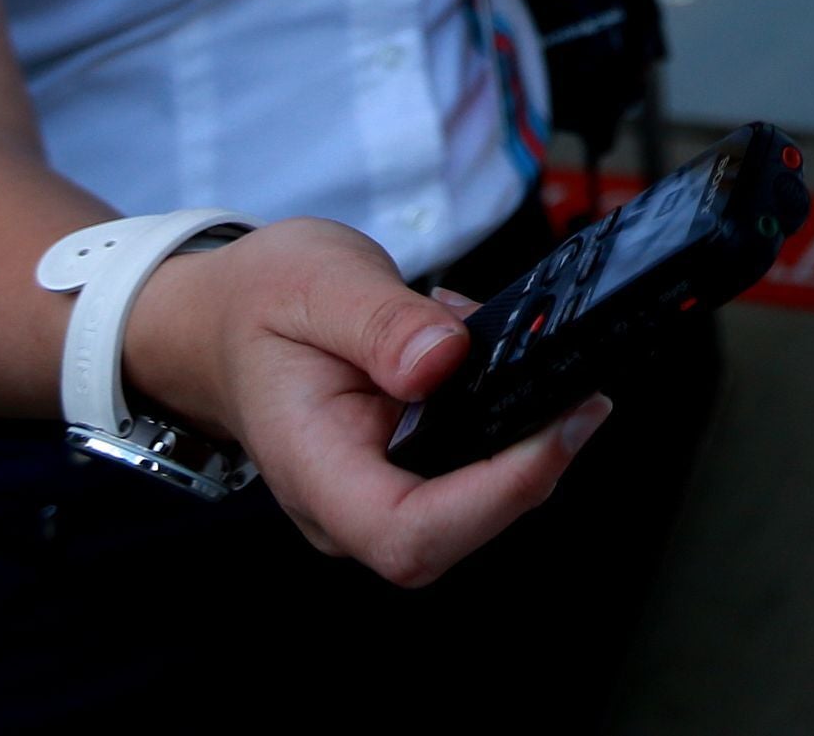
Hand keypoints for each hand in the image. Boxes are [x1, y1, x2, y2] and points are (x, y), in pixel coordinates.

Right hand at [123, 218, 605, 586]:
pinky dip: (510, 419)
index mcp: (312, 467)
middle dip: (532, 470)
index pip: (407, 532)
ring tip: (553, 367)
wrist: (227, 317)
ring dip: (530, 443)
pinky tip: (517, 366)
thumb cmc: (261, 303)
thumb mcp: (318, 281)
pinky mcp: (407, 471)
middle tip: (586, 395)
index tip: (555, 431)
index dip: (493, 497)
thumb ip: (382, 322)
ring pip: (476, 504)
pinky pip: (473, 467)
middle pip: (455, 531)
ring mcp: (378, 493)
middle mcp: (347, 502)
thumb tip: (443, 359)